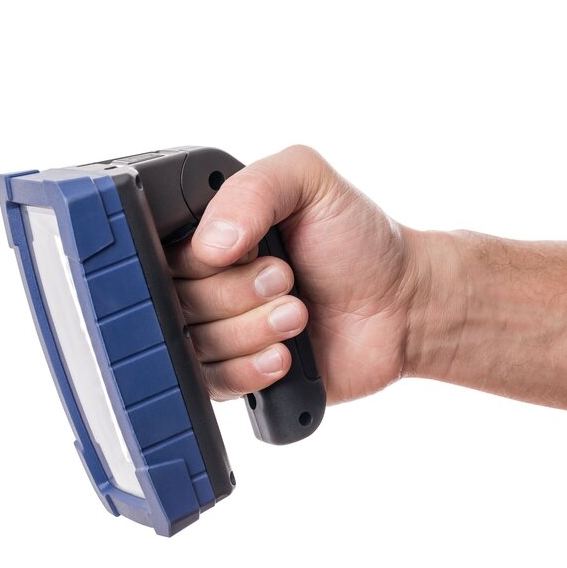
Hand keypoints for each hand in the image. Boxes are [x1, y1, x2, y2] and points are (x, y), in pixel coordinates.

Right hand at [167, 145, 415, 403]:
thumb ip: (255, 188)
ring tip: (299, 315)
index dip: (204, 259)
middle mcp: (212, 282)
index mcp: (215, 233)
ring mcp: (224, 330)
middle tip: (287, 280)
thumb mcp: (310, 182)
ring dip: (252, 330)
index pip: (164, 252)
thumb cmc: (359, 242)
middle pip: (176, 302)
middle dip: (238, 294)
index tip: (251, 252)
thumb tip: (208, 244)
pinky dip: (249, 370)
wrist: (402, 307)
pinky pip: (214, 385)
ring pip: (194, 345)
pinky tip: (286, 355)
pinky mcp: (241, 375)